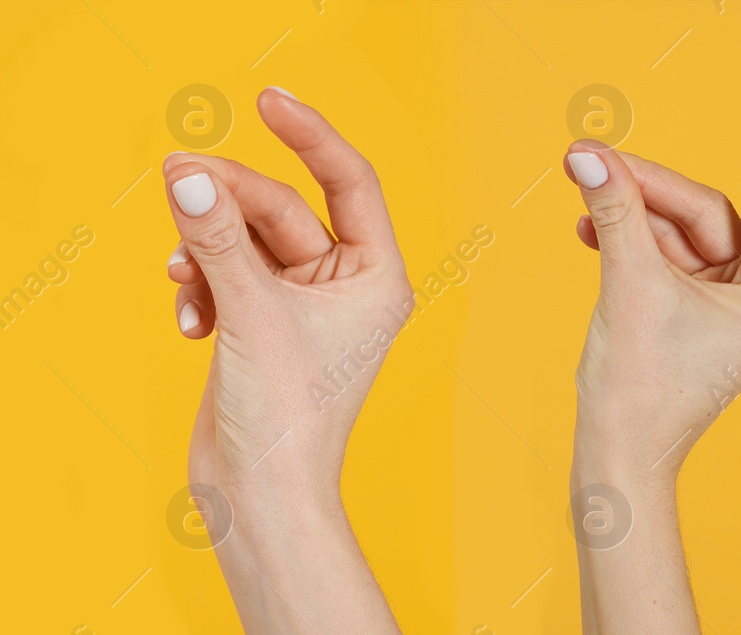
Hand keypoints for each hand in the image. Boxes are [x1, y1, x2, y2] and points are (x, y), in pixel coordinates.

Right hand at [163, 88, 406, 632]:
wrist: (263, 496)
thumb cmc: (287, 418)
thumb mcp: (250, 312)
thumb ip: (218, 239)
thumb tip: (187, 175)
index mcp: (378, 276)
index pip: (350, 182)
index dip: (311, 134)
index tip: (268, 99)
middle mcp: (349, 285)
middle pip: (282, 208)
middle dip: (228, 200)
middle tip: (173, 181)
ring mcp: (306, 305)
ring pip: (247, 240)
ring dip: (206, 250)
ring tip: (180, 278)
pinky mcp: (266, 324)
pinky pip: (229, 275)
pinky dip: (203, 287)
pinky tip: (188, 321)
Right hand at [565, 70, 740, 633]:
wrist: (616, 460)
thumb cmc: (639, 393)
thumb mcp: (629, 288)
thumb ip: (615, 214)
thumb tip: (589, 156)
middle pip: (707, 211)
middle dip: (648, 187)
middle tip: (588, 157)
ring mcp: (727, 304)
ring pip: (680, 229)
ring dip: (630, 211)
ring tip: (580, 188)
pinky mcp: (694, 310)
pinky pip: (666, 253)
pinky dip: (629, 238)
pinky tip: (588, 227)